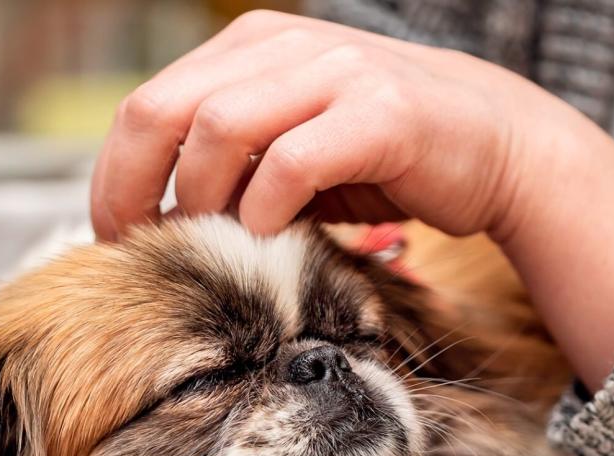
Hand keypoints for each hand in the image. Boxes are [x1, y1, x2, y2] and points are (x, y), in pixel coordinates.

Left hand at [91, 10, 552, 239]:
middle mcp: (287, 47)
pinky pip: (293, 163)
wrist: (497, 146)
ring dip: (203, 200)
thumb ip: (231, 163)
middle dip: (136, 189)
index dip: (115, 176)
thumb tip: (157, 217)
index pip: (148, 103)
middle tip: (140, 250)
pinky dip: (266, 208)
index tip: (117, 236)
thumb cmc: (386, 158)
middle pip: (164, 110)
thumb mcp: (295, 148)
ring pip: (220, 128)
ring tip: (214, 244)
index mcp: (254, 46)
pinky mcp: (381, 114)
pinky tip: (270, 236)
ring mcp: (335, 73)